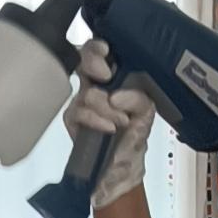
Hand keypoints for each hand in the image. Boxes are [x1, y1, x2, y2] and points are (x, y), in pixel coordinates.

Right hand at [64, 37, 155, 205]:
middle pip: (82, 58)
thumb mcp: (146, 114)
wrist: (122, 171)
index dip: (98, 46)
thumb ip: (139, 98)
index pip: (100, 51)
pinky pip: (78, 111)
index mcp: (115, 77)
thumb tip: (116, 95)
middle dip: (92, 61)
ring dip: (106, 106)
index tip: (107, 51)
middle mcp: (95, 85)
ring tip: (121, 121)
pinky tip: (109, 127)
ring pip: (86, 90)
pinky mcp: (72, 120)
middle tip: (105, 75)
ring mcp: (81, 102)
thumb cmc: (133, 139)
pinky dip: (95, 119)